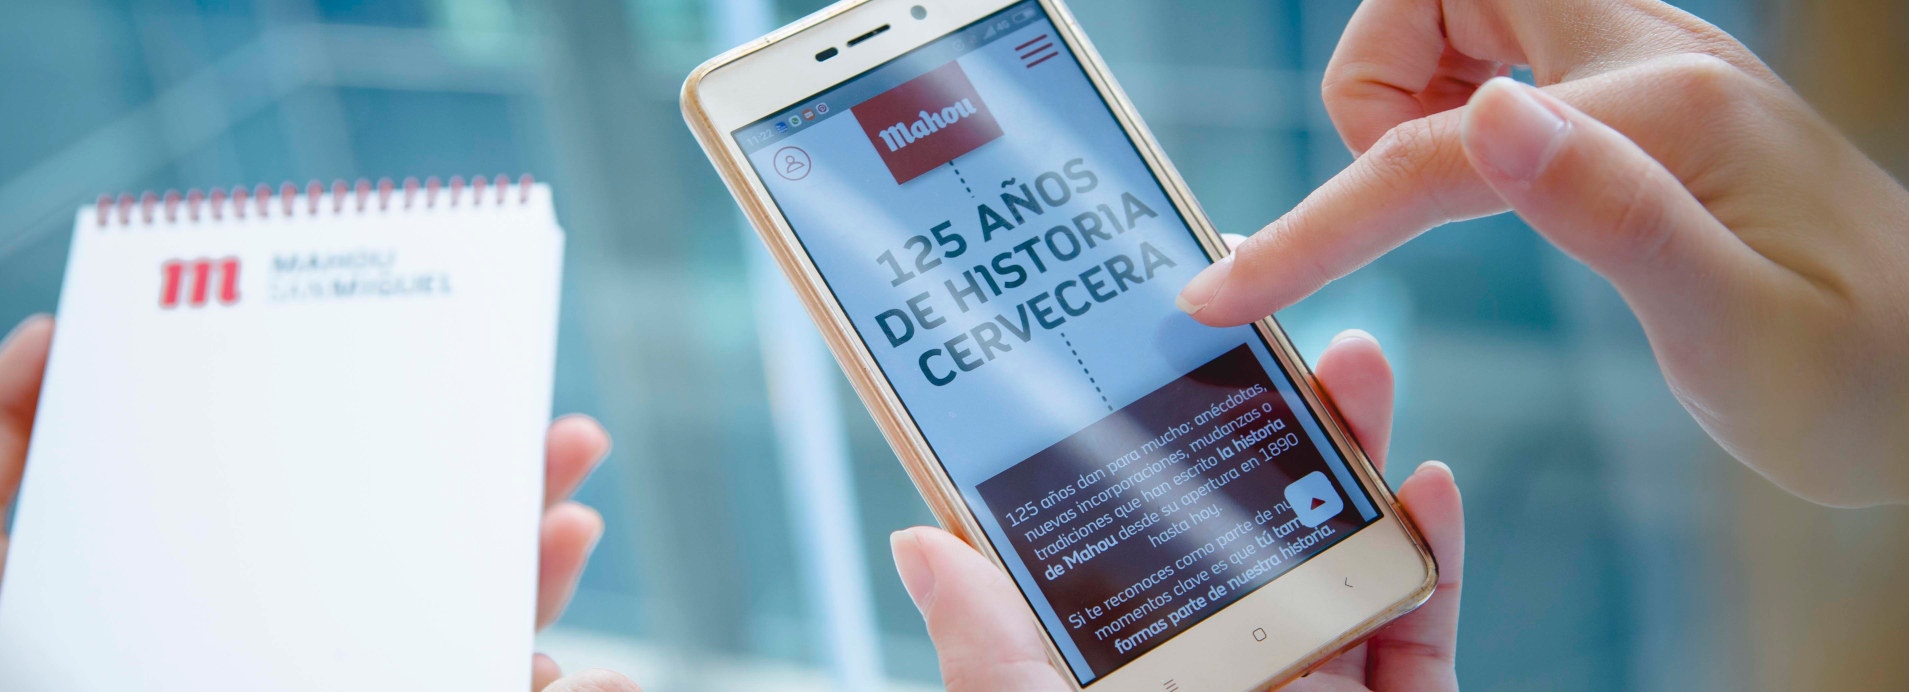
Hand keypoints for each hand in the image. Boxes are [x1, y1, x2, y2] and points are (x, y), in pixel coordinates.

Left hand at [0, 316, 637, 691]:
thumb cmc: (21, 666)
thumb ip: (1, 451)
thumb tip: (53, 334)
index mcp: (226, 582)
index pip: (334, 498)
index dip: (401, 431)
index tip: (458, 367)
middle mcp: (303, 643)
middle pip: (430, 562)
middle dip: (513, 494)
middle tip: (569, 438)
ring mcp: (358, 681)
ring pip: (478, 647)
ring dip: (543, 587)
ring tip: (568, 531)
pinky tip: (604, 682)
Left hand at [890, 330, 1464, 691]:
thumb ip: (992, 661)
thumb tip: (921, 545)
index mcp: (1121, 682)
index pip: (1117, 551)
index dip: (1128, 453)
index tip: (1141, 357)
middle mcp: (1217, 683)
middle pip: (1238, 533)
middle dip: (1259, 428)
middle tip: (1270, 328)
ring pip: (1337, 564)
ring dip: (1351, 462)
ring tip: (1352, 366)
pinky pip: (1422, 644)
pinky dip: (1432, 561)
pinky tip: (1430, 484)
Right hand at [1173, 0, 1908, 505]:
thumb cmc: (1856, 381)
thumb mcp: (1734, 329)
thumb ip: (1605, 208)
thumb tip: (1488, 114)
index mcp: (1660, 118)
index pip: (1433, 148)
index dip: (1316, 222)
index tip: (1229, 293)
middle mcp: (1650, 61)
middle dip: (1374, 67)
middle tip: (1390, 182)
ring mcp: (1646, 71)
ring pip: (1463, 4)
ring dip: (1410, 83)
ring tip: (1437, 194)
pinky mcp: (1638, 101)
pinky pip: (1500, 54)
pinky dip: (1453, 105)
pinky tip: (1488, 183)